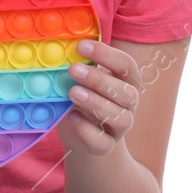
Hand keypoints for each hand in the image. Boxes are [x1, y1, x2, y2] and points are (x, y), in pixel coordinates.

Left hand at [56, 39, 140, 156]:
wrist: (79, 129)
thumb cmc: (82, 93)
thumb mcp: (83, 77)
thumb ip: (80, 64)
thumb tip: (62, 47)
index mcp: (127, 81)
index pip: (126, 65)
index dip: (106, 55)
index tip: (81, 46)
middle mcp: (129, 104)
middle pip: (127, 93)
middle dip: (100, 80)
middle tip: (74, 70)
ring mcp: (121, 127)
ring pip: (121, 119)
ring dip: (96, 104)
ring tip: (72, 93)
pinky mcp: (107, 145)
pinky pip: (103, 142)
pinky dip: (87, 130)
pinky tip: (72, 117)